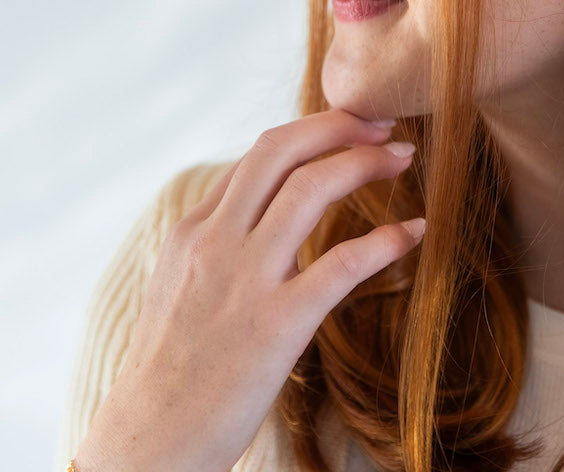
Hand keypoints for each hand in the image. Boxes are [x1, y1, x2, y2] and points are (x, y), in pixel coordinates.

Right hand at [73, 110, 423, 471]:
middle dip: (341, 124)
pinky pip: (342, 264)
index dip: (315, 129)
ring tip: (403, 158)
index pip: (261, 153)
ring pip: (310, 189)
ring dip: (365, 162)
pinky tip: (413, 231)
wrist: (150, 442)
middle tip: (385, 123)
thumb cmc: (172, 366)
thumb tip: (265, 201)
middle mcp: (216, 242)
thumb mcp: (180, 281)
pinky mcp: (275, 326)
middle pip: (282, 150)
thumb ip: (220, 235)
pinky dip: (386, 239)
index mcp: (195, 229)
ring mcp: (245, 281)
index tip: (354, 126)